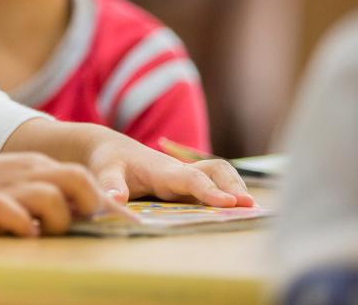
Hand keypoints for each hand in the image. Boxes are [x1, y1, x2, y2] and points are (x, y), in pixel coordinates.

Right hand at [0, 152, 118, 236]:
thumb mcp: (24, 180)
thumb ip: (55, 192)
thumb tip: (98, 216)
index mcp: (41, 167)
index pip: (86, 180)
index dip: (110, 206)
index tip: (130, 226)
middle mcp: (29, 174)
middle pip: (77, 180)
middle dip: (87, 205)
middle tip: (75, 223)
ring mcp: (8, 189)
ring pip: (50, 198)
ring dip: (54, 220)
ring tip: (40, 230)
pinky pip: (12, 214)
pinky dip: (22, 226)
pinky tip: (18, 232)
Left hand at [84, 133, 254, 206]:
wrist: (110, 149)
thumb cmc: (109, 161)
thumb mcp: (104, 172)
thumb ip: (111, 185)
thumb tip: (116, 200)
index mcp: (161, 169)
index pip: (191, 178)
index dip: (210, 191)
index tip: (231, 203)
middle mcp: (179, 171)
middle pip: (215, 170)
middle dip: (233, 185)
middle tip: (250, 207)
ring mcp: (185, 176)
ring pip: (219, 174)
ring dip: (236, 186)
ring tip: (252, 209)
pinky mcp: (187, 183)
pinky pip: (215, 183)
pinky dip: (230, 191)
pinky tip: (241, 209)